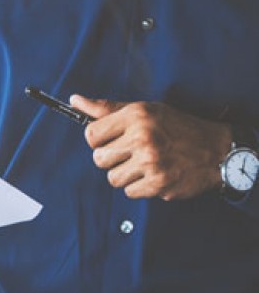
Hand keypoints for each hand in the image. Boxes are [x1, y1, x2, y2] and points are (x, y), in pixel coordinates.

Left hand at [71, 95, 232, 200]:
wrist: (216, 150)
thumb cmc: (177, 127)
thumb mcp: (145, 110)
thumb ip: (108, 108)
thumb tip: (75, 100)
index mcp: (137, 116)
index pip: (91, 134)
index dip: (98, 140)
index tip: (111, 140)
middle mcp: (143, 137)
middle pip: (99, 159)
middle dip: (111, 159)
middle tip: (131, 153)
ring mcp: (151, 162)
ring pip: (113, 178)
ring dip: (126, 174)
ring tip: (145, 164)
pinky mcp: (159, 184)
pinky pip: (130, 192)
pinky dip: (140, 187)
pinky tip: (155, 174)